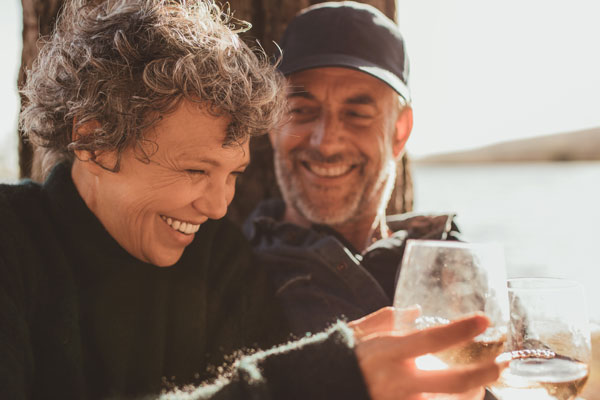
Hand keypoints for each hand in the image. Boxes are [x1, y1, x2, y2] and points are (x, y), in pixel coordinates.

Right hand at [349, 307, 506, 399]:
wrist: (319, 391)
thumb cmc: (340, 362)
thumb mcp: (357, 336)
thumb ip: (384, 321)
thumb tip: (415, 309)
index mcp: (387, 354)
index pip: (431, 339)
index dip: (461, 329)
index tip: (484, 320)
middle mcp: (398, 383)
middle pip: (454, 382)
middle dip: (485, 373)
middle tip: (504, 362)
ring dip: (472, 395)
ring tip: (481, 384)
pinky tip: (461, 398)